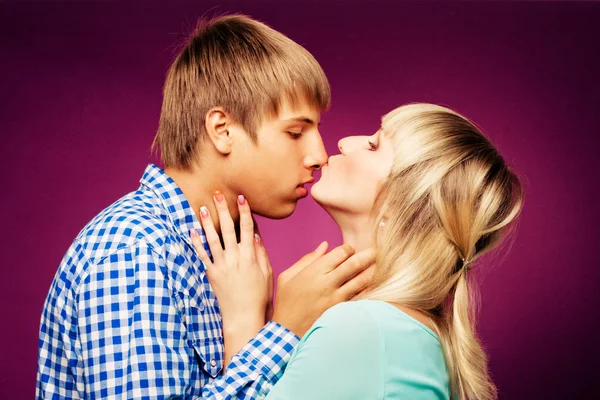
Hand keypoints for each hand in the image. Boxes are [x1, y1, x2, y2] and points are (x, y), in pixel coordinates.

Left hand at [190, 192, 271, 365]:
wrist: (243, 317)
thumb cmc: (258, 296)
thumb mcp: (266, 273)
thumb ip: (261, 253)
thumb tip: (256, 235)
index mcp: (250, 256)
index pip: (247, 229)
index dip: (245, 212)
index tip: (241, 198)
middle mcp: (235, 258)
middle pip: (228, 229)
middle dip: (223, 210)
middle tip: (218, 194)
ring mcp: (222, 266)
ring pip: (213, 239)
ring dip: (207, 222)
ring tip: (202, 208)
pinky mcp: (211, 274)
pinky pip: (202, 255)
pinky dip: (197, 242)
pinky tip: (192, 231)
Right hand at [272, 244, 375, 337]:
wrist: (288, 332)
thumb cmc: (286, 303)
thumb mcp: (288, 277)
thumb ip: (307, 259)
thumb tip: (325, 245)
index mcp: (314, 272)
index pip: (340, 253)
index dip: (348, 249)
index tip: (350, 250)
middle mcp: (327, 283)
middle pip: (354, 264)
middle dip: (368, 255)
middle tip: (376, 251)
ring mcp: (336, 298)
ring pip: (361, 281)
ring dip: (372, 271)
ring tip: (380, 265)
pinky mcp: (341, 311)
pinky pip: (360, 297)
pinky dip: (368, 290)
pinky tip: (374, 285)